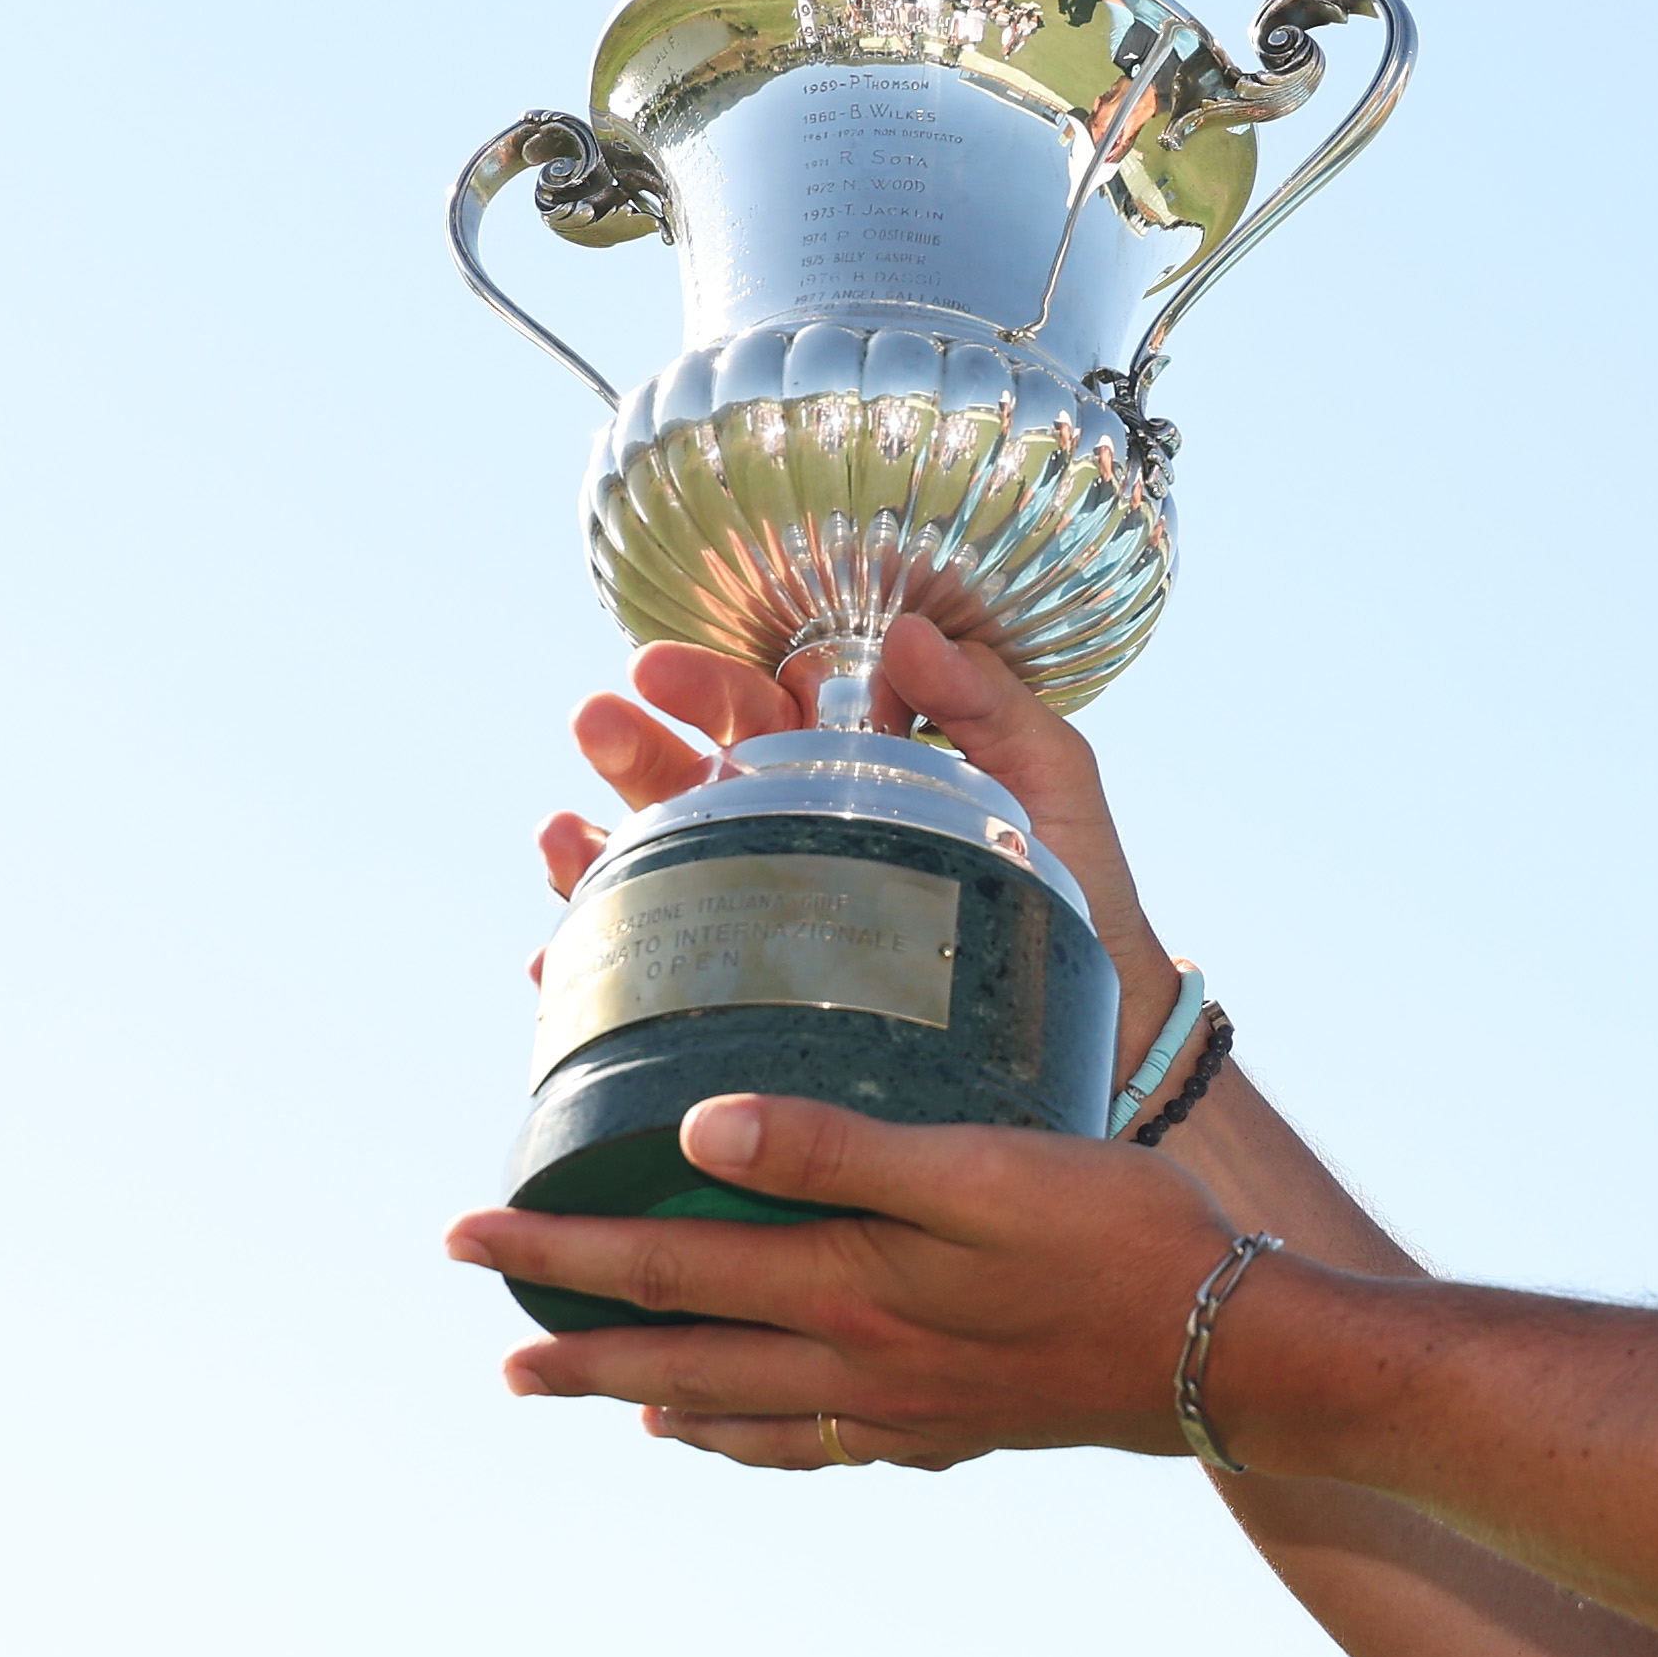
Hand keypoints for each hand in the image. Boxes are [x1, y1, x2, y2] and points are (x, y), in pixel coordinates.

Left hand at [458, 1093, 1255, 1470]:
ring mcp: (903, 1410)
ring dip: (657, 1400)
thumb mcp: (982, 1166)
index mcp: (847, 1288)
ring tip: (598, 1396)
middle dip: (579, 1345)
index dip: (558, 1250)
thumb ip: (842, 1147)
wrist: (1227, 1353)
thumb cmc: (1118, 1236)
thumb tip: (701, 1124)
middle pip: (682, 1355)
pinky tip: (753, 1436)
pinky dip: (759, 1442)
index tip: (466, 1236)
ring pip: (745, 1414)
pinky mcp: (956, 1426)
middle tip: (500, 1353)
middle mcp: (855, 1364)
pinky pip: (821, 1447)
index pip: (666, 1265)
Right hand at [541, 615, 1184, 1084]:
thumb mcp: (1050, 781)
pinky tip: (564, 956)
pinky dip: (604, 960)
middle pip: (693, 776)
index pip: (765, 709)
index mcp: (852, 766)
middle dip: (636, 745)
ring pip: (659, 866)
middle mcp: (795, 831)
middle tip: (596, 721)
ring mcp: (768, 910)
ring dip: (597, 843)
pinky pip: (661, 972)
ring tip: (559, 832)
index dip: (716, 684)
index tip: (670, 672)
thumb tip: (909, 630)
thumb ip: (993, 701)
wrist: (1098, 1026)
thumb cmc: (1077, 891)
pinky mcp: (755, 992)